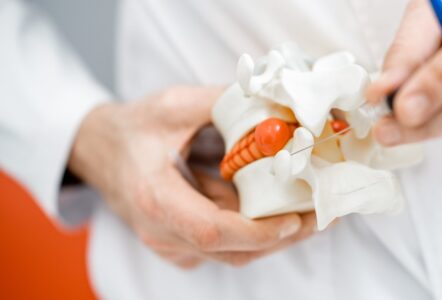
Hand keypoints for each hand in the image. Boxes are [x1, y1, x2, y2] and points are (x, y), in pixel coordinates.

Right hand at [68, 86, 315, 268]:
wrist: (100, 150)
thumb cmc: (132, 129)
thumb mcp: (174, 106)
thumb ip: (223, 104)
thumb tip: (274, 104)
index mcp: (154, 197)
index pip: (209, 231)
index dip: (256, 232)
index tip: (292, 220)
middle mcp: (160, 230)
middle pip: (232, 250)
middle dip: (282, 236)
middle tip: (320, 215)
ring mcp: (170, 242)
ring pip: (234, 254)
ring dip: (275, 237)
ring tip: (311, 214)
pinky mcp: (180, 244)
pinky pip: (226, 248)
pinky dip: (257, 234)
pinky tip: (281, 214)